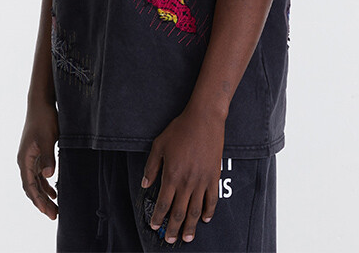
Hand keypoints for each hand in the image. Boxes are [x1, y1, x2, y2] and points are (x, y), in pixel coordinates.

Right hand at [17, 100, 58, 219]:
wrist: (41, 103)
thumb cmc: (44, 119)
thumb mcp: (48, 138)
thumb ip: (48, 157)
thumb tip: (48, 176)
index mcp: (25, 159)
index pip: (30, 185)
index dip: (38, 200)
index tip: (47, 212)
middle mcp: (25, 161)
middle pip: (32, 187)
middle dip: (42, 202)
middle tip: (54, 215)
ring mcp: (30, 157)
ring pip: (36, 182)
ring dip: (44, 195)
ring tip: (55, 207)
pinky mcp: (37, 153)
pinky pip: (39, 174)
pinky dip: (45, 184)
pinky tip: (54, 190)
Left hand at [141, 104, 224, 243]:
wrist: (204, 119)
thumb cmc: (180, 129)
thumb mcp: (159, 145)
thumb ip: (151, 167)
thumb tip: (145, 184)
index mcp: (171, 175)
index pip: (163, 203)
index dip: (158, 218)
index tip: (155, 226)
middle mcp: (186, 181)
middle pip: (178, 212)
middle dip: (173, 228)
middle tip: (170, 240)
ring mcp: (202, 180)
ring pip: (195, 210)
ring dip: (190, 226)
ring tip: (187, 238)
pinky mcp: (214, 176)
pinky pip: (212, 199)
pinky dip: (209, 211)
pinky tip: (206, 219)